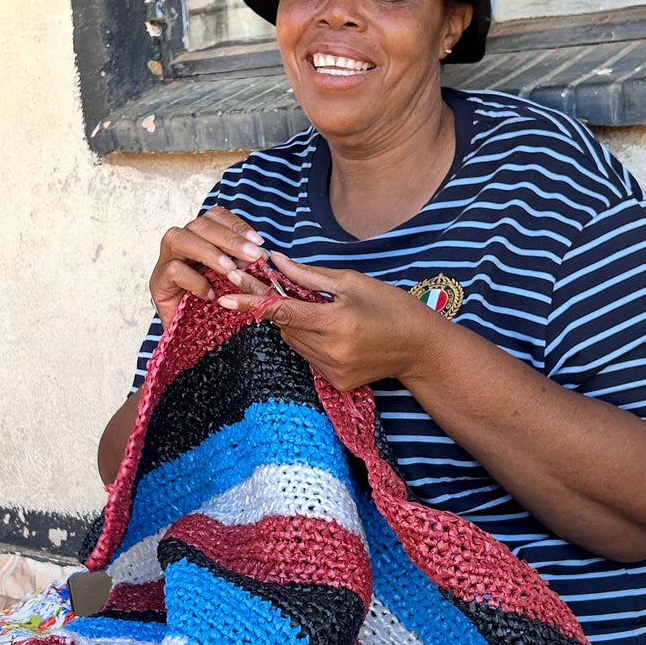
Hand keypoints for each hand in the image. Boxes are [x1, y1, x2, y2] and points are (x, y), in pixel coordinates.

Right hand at [150, 207, 266, 326]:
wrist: (189, 335)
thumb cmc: (212, 301)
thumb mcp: (231, 279)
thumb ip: (242, 264)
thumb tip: (260, 254)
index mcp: (199, 236)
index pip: (215, 216)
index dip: (236, 225)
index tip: (258, 241)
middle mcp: (180, 242)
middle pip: (199, 224)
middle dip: (229, 239)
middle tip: (253, 255)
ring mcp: (165, 260)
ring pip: (180, 239)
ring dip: (210, 253)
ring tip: (230, 270)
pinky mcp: (158, 282)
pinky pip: (173, 270)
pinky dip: (194, 280)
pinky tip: (210, 294)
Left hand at [221, 251, 441, 391]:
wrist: (420, 348)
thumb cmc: (391, 307)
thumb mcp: (351, 283)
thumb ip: (309, 275)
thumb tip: (275, 261)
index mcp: (335, 322)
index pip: (281, 312)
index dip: (251, 303)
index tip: (226, 297)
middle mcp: (330, 352)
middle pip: (284, 327)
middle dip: (277, 307)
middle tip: (276, 288)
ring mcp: (332, 371)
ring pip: (293, 343)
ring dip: (294, 324)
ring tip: (320, 312)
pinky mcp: (335, 382)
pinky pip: (307, 357)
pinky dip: (309, 341)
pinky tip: (332, 333)